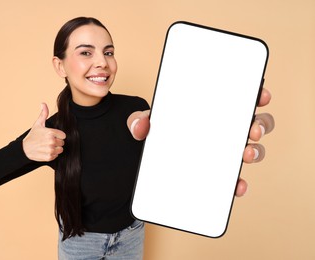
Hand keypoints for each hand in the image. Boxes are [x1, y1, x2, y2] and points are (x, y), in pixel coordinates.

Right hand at [23, 103, 65, 161]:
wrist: (24, 149)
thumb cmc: (32, 136)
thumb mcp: (38, 124)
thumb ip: (43, 114)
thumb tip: (43, 104)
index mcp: (51, 132)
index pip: (63, 135)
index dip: (58, 136)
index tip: (52, 136)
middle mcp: (51, 141)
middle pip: (62, 143)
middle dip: (57, 142)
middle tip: (48, 142)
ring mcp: (50, 149)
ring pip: (60, 150)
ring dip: (55, 149)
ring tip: (47, 146)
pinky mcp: (49, 157)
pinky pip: (56, 156)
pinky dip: (52, 155)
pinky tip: (46, 151)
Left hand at [128, 88, 274, 196]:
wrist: (153, 166)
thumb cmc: (159, 135)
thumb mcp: (147, 125)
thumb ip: (140, 121)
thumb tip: (140, 125)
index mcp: (211, 111)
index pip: (238, 99)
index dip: (255, 94)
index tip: (260, 95)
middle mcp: (223, 131)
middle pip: (253, 123)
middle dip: (259, 124)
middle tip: (251, 128)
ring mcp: (224, 153)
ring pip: (252, 150)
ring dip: (255, 151)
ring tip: (245, 154)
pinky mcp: (220, 176)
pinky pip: (236, 179)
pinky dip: (239, 183)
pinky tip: (236, 186)